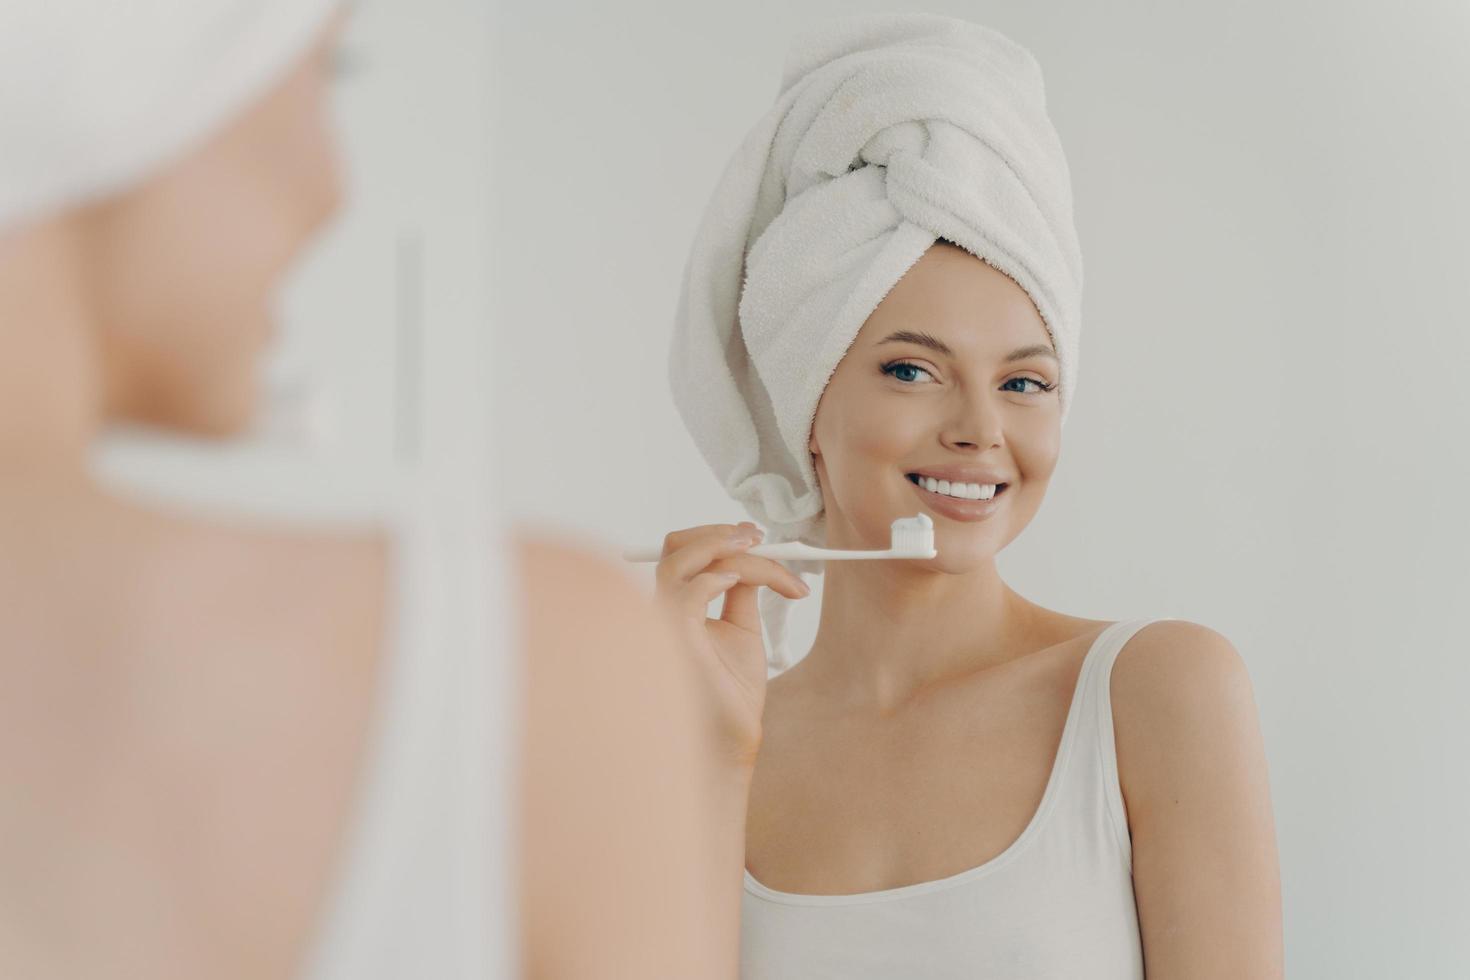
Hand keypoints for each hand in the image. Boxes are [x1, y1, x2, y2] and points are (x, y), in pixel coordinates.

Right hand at [652, 521, 809, 768]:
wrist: (734, 735)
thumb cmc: (732, 691)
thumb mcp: (742, 628)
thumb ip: (741, 591)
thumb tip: (752, 559)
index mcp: (676, 605)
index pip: (683, 552)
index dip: (718, 537)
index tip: (758, 536)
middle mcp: (662, 611)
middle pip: (674, 547)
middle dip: (718, 533)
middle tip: (758, 536)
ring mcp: (663, 625)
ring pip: (678, 562)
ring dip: (722, 548)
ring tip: (758, 552)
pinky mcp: (674, 642)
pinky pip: (686, 595)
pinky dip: (714, 578)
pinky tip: (739, 582)